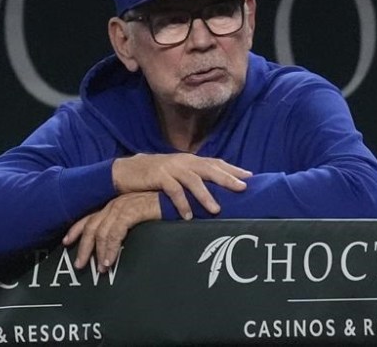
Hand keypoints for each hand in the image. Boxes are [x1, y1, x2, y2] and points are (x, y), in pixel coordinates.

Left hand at [62, 191, 159, 271]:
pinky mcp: (132, 211)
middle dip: (83, 246)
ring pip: (101, 231)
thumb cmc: (163, 208)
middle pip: (91, 225)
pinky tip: (110, 261)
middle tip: (79, 264)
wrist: (182, 197)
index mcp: (115, 203)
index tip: (66, 242)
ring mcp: (123, 206)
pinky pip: (115, 233)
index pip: (90, 216)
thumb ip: (128, 224)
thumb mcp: (140, 215)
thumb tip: (117, 243)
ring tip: (100, 269)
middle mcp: (116, 203)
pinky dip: (110, 248)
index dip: (76, 229)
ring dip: (98, 252)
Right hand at [112, 153, 250, 219]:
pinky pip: (173, 191)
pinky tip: (188, 216)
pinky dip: (182, 204)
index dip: (233, 169)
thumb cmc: (154, 174)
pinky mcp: (158, 176)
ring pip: (193, 180)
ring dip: (206, 195)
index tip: (250, 177)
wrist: (126, 171)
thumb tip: (213, 188)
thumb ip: (193, 177)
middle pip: (210, 169)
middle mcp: (183, 161)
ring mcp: (171, 168)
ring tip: (217, 209)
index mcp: (190, 160)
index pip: (215, 163)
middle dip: (227, 179)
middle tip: (243, 189)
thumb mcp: (176, 173)